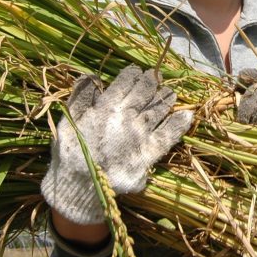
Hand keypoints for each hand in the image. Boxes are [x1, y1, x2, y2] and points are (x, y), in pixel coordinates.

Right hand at [41, 65, 192, 224]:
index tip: (136, 70)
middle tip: (153, 76)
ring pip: (158, 110)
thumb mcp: (69, 121)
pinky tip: (187, 115)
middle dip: (150, 81)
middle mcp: (127, 118)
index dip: (132, 74)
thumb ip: (81, 97)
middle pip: (144, 93)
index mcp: (106, 108)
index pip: (124, 83)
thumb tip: (92, 76)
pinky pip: (168, 136)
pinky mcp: (149, 153)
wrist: (80, 186)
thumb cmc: (71, 153)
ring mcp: (141, 135)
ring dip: (166, 98)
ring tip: (170, 92)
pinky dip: (179, 124)